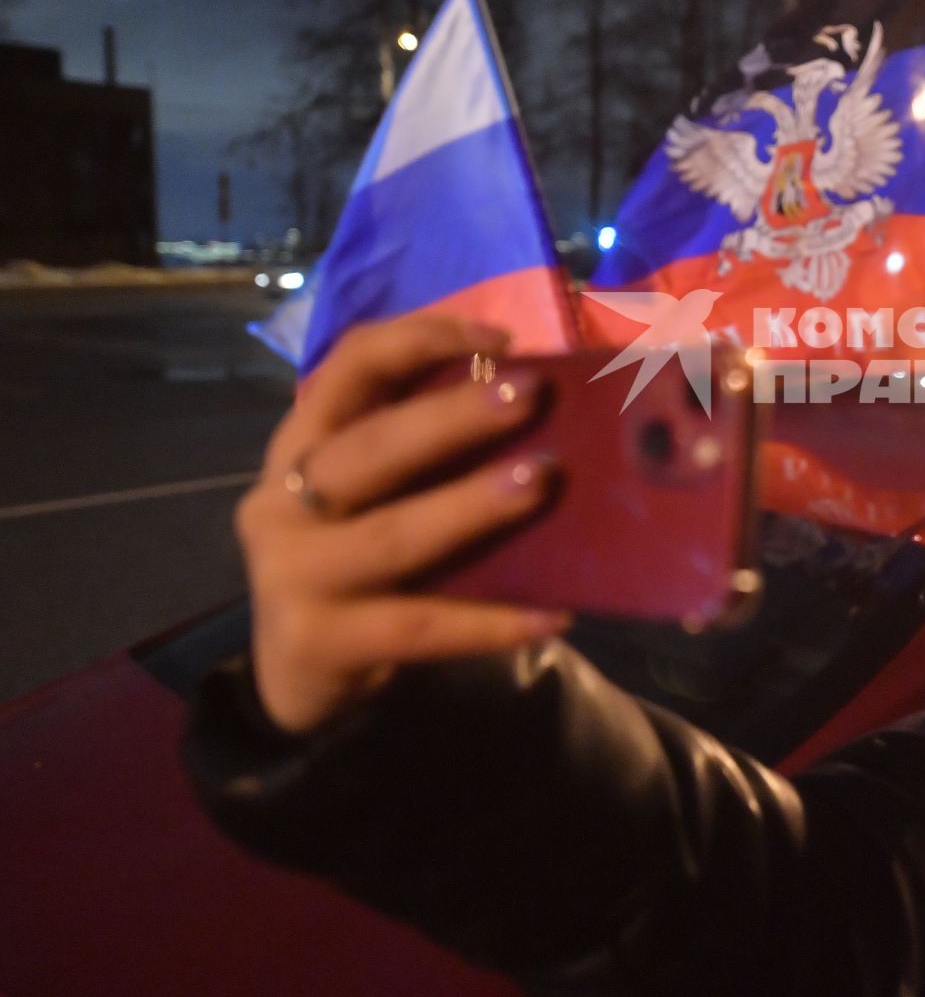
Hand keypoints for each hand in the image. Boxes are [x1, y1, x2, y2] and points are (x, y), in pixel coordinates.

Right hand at [235, 313, 570, 733]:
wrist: (300, 676)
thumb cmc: (360, 562)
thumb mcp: (377, 495)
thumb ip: (429, 453)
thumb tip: (544, 408)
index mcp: (302, 445)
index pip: (348, 368)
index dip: (418, 339)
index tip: (500, 339)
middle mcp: (283, 501)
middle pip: (368, 448)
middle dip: (451, 417)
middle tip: (531, 396)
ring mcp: (292, 574)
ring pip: (391, 535)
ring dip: (471, 506)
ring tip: (541, 482)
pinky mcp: (318, 642)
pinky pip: (418, 627)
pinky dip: (489, 623)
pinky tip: (551, 615)